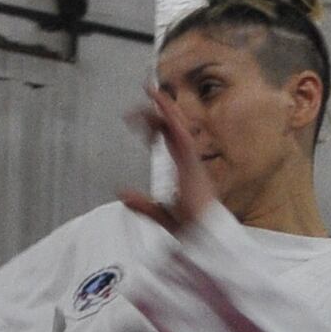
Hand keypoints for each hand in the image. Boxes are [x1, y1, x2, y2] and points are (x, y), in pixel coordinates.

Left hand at [117, 83, 222, 230]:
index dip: (156, 127)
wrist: (206, 240)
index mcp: (185, 171)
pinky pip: (181, 135)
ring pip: (178, 127)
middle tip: (143, 98)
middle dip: (157, 113)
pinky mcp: (192, 164)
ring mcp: (192, 162)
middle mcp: (191, 163)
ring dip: (164, 109)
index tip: (140, 118)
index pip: (169, 142)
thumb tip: (124, 196)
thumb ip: (144, 206)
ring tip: (152, 92)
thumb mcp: (161, 215)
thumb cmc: (193, 230)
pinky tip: (162, 105)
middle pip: (173, 130)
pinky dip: (171, 119)